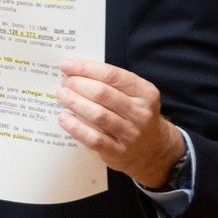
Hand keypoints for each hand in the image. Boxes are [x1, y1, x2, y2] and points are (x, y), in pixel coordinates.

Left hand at [57, 58, 185, 187]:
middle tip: (64, 82)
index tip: (67, 65)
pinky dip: (76, 128)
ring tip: (61, 96)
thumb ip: (113, 83)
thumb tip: (77, 71)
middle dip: (78, 84)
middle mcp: (140, 112)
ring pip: (98, 115)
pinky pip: (94, 138)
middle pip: (103, 93)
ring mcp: (131, 134)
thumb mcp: (136, 95)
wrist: (155, 149)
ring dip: (75, 102)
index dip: (86, 68)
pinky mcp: (119, 152)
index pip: (112, 75)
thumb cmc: (136, 115)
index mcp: (145, 92)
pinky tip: (64, 118)